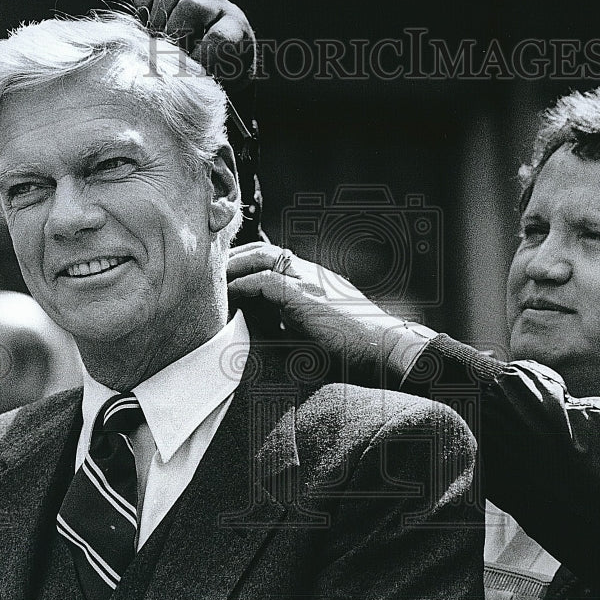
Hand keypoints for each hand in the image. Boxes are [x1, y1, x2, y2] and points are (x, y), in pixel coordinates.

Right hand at [134, 0, 255, 86]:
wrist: (218, 52)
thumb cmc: (219, 72)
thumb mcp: (221, 81)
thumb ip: (205, 80)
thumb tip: (177, 78)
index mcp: (235, 30)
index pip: (220, 37)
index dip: (202, 56)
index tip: (192, 73)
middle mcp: (216, 4)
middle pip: (192, 7)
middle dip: (176, 36)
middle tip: (170, 55)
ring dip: (159, 18)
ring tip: (157, 40)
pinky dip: (144, 3)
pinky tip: (148, 25)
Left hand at [228, 242, 417, 382]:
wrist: (386, 347)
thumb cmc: (359, 349)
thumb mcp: (323, 330)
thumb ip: (297, 323)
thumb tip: (268, 330)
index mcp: (317, 279)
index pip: (277, 258)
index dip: (251, 262)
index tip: (229, 275)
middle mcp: (312, 273)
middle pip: (265, 250)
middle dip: (236, 257)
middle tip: (212, 272)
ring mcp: (309, 280)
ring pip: (261, 257)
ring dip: (234, 267)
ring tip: (213, 280)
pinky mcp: (304, 295)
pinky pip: (263, 281)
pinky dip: (242, 286)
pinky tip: (228, 296)